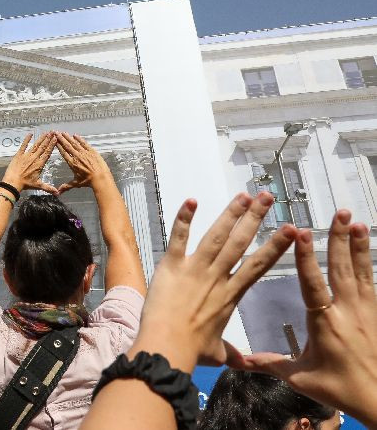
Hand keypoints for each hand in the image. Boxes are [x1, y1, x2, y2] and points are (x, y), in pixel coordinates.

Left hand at [0, 132, 57, 193]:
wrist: (13, 182)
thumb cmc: (25, 184)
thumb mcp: (38, 185)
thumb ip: (48, 188)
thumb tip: (57, 193)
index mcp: (40, 164)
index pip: (47, 153)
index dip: (52, 145)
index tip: (55, 139)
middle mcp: (34, 158)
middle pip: (43, 147)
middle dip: (48, 139)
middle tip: (52, 132)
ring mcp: (26, 156)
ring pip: (35, 145)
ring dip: (41, 138)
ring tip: (45, 132)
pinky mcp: (18, 155)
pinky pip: (23, 146)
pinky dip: (26, 140)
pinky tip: (30, 134)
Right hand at [54, 132, 111, 192]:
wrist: (100, 178)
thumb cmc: (88, 181)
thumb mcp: (76, 183)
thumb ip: (66, 186)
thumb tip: (58, 193)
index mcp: (72, 163)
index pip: (64, 153)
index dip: (59, 147)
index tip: (55, 141)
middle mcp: (77, 156)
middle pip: (67, 146)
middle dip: (61, 139)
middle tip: (56, 133)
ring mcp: (84, 153)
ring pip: (75, 143)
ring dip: (68, 138)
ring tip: (63, 133)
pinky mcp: (91, 151)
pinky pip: (84, 143)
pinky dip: (79, 139)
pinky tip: (75, 135)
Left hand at [133, 192, 296, 370]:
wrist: (168, 346)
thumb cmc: (192, 351)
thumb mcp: (217, 353)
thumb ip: (229, 352)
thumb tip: (239, 364)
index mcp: (231, 295)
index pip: (258, 265)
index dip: (275, 246)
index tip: (290, 229)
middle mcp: (217, 277)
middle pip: (240, 242)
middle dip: (255, 218)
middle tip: (267, 197)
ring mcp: (195, 269)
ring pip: (217, 235)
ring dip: (230, 213)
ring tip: (243, 195)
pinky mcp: (172, 266)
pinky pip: (179, 238)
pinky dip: (184, 219)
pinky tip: (191, 201)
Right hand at [238, 211, 376, 424]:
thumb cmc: (341, 389)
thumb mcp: (300, 377)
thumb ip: (270, 364)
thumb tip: (240, 361)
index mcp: (324, 322)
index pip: (313, 284)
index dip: (306, 258)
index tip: (302, 234)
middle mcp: (347, 311)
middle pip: (341, 268)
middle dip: (338, 239)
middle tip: (339, 213)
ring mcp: (366, 311)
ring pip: (360, 271)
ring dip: (357, 245)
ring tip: (355, 222)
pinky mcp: (376, 314)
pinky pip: (371, 282)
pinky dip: (367, 262)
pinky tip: (366, 249)